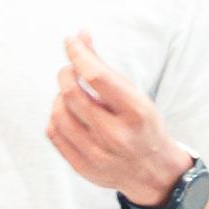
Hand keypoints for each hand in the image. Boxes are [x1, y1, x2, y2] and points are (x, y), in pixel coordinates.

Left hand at [47, 33, 190, 202]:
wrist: (154, 172)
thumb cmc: (143, 125)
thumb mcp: (135, 95)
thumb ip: (105, 67)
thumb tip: (80, 35)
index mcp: (135, 112)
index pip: (96, 75)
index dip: (78, 53)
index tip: (71, 41)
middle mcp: (116, 135)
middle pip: (71, 93)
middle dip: (66, 73)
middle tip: (71, 69)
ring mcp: (97, 154)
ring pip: (58, 113)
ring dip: (60, 96)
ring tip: (71, 94)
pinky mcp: (83, 166)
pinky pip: (54, 133)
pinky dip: (55, 116)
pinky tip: (67, 113)